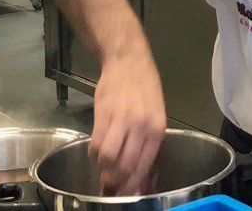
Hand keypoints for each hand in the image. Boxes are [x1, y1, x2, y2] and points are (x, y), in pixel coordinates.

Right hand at [89, 39, 166, 194]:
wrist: (128, 61)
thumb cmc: (144, 86)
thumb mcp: (156, 112)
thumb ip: (148, 138)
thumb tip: (138, 166)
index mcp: (157, 128)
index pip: (143, 165)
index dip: (132, 183)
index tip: (126, 191)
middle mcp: (141, 126)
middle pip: (125, 165)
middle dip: (116, 181)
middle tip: (111, 186)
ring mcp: (122, 120)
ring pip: (108, 157)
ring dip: (103, 168)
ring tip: (103, 168)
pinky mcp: (103, 114)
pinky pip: (96, 143)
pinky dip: (94, 153)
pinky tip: (97, 152)